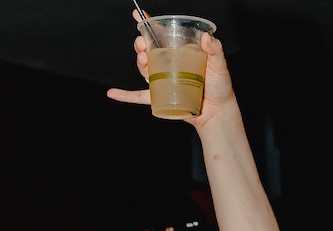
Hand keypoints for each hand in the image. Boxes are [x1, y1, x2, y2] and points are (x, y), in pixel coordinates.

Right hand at [105, 9, 236, 129]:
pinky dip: (125, 95)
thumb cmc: (219, 87)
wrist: (218, 112)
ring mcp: (163, 80)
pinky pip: (139, 96)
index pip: (162, 35)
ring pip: (145, 69)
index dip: (149, 25)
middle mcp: (169, 65)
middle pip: (149, 50)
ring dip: (139, 62)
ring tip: (142, 58)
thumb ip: (215, 50)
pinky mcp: (160, 97)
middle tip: (142, 43)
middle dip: (141, 44)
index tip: (138, 15)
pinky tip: (112, 93)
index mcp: (179, 52)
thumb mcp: (219, 65)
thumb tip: (207, 37)